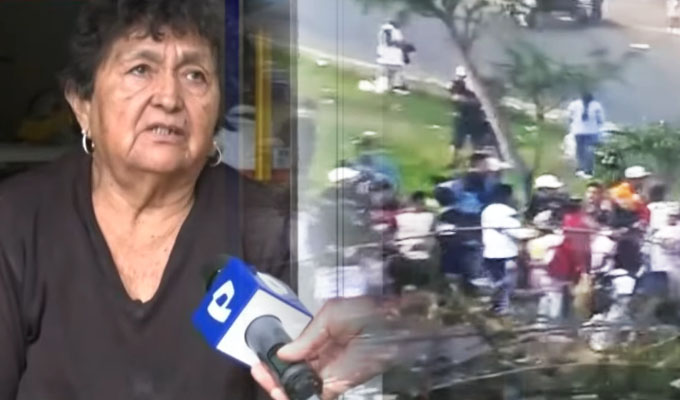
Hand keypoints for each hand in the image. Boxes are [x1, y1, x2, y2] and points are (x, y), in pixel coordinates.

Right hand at [251, 297, 396, 399]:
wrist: (393, 322)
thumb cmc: (370, 310)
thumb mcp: (330, 315)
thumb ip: (306, 337)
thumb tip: (285, 353)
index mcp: (318, 340)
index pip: (290, 356)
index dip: (274, 360)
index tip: (261, 362)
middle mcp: (323, 358)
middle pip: (291, 375)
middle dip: (273, 377)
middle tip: (262, 375)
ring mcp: (330, 374)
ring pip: (300, 388)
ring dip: (282, 389)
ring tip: (271, 385)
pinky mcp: (339, 386)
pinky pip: (316, 396)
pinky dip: (299, 395)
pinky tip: (286, 393)